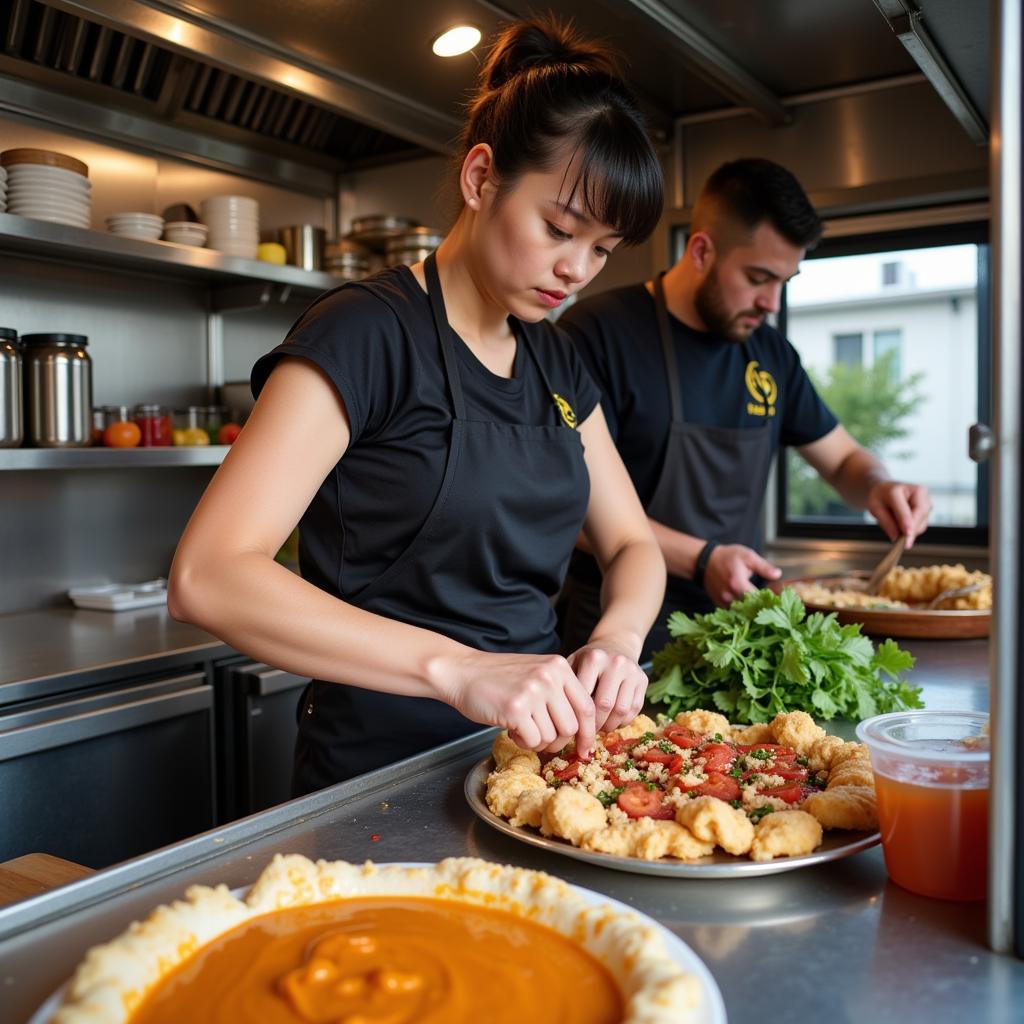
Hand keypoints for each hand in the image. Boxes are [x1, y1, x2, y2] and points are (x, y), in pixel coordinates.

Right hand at [442, 651, 595, 755]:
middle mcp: (549, 677)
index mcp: (559, 666)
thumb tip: (582, 730)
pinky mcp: (515, 708)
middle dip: (558, 741)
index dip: (589, 732)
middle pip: (571, 726)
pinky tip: (511, 729)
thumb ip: (559, 693)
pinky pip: (533, 741)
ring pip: (552, 737)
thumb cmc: (499, 678)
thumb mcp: (536, 673)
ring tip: (521, 726)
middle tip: (540, 737)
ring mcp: (533, 691)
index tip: (584, 748)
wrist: (462, 671)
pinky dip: (523, 742)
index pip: (587, 706)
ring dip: (537, 740)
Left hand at [567, 637, 647, 738]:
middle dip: (595, 724)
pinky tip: (612, 720)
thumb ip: (566, 685)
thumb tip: (560, 720)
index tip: (572, 727)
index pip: (584, 695)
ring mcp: (632, 671)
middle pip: (605, 705)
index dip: (578, 716)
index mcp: (594, 658)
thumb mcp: (574, 663)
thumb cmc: (589, 659)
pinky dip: (623, 721)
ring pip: (622, 710)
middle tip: (587, 732)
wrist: (615, 643)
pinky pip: (635, 709)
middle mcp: (615, 662)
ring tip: (600, 727)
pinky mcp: (643, 679)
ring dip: (610, 725)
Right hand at [703, 544, 781, 605]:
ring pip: (741, 613)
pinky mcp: (719, 604)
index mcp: (738, 584)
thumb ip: (763, 567)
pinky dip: (740, 611)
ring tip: (759, 606)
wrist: (706, 561)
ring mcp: (723, 602)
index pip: (758, 599)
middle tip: (769, 605)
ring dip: (750, 611)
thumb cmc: (727, 557)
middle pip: (750, 609)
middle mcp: (729, 596)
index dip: (769, 600)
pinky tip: (747, 606)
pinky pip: (732, 612)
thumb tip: (777, 574)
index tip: (775, 599)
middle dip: (760, 608)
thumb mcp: (748, 556)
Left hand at [867, 481, 931, 547]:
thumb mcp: (875, 508)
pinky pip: (922, 525)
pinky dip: (913, 529)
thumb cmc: (880, 498)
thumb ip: (886, 522)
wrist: (887, 491)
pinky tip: (903, 524)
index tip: (907, 534)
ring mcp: (926, 499)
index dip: (906, 522)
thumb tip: (896, 537)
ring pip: (922, 522)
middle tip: (903, 544)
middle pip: (920, 514)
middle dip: (912, 530)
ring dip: (910, 530)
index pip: (904, 509)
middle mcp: (918, 491)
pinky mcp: (929, 508)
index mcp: (899, 489)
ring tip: (895, 523)